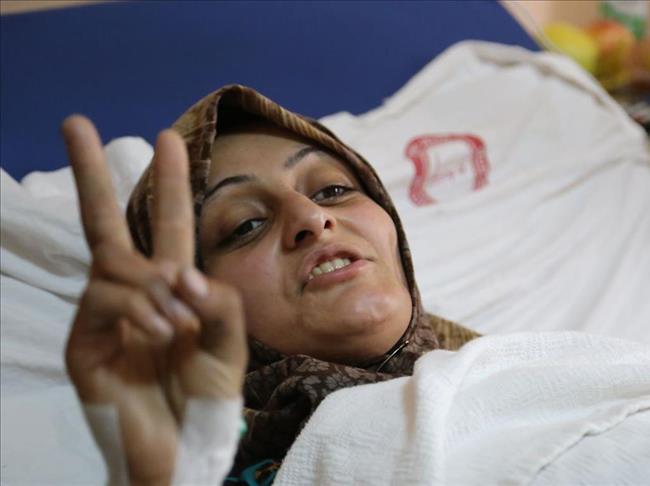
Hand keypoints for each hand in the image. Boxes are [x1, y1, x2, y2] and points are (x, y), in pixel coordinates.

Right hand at [62, 116, 247, 483]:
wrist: (185, 447)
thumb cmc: (207, 397)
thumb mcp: (231, 341)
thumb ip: (218, 299)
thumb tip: (179, 273)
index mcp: (173, 288)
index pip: (167, 225)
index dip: (169, 183)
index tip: (166, 137)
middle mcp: (135, 294)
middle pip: (107, 223)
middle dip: (92, 172)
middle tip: (74, 122)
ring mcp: (104, 318)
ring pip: (118, 266)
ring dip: (156, 288)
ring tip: (181, 325)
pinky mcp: (84, 345)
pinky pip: (105, 300)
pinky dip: (141, 311)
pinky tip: (165, 335)